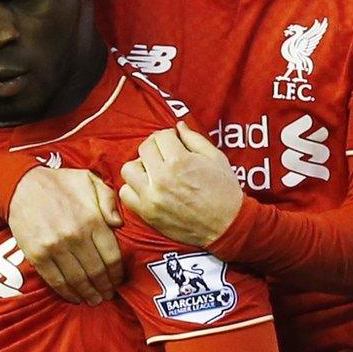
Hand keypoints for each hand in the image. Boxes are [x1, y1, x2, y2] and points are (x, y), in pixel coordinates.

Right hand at [8, 167, 124, 305]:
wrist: (21, 186)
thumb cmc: (59, 183)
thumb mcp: (89, 180)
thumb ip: (109, 199)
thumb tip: (118, 224)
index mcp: (92, 219)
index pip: (112, 256)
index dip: (118, 273)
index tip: (119, 280)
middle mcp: (75, 236)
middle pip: (97, 271)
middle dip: (105, 287)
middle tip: (108, 295)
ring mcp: (55, 248)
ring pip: (78, 280)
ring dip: (88, 293)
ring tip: (94, 300)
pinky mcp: (37, 255)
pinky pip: (55, 280)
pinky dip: (67, 293)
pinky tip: (75, 297)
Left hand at [119, 123, 243, 247]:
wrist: (227, 225)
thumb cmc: (224, 191)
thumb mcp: (216, 158)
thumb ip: (194, 139)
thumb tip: (178, 126)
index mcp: (180, 161)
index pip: (160, 136)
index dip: (169, 136)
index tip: (174, 142)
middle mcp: (162, 178)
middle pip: (143, 149)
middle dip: (155, 147)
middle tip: (165, 154)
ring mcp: (151, 196)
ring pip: (128, 169)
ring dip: (140, 166)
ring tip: (153, 171)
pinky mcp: (147, 212)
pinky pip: (125, 193)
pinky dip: (133, 188)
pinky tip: (147, 187)